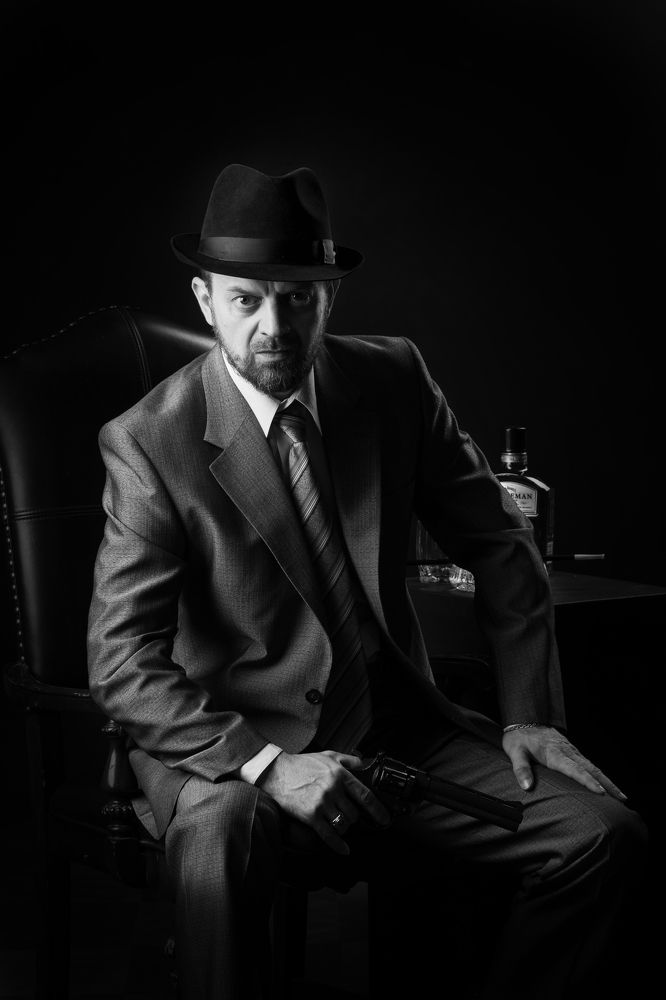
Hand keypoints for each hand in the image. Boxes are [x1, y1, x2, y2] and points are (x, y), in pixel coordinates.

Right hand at [257, 750, 391, 854]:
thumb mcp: (328, 755)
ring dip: (344, 828)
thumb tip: (364, 764)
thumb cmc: (302, 764)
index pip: (365, 795)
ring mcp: (322, 803)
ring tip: (339, 823)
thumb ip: (348, 760)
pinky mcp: (311, 816)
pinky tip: (344, 850)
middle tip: (348, 816)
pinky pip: (329, 836)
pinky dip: (338, 845)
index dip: (378, 810)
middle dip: (354, 818)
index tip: (385, 819)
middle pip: (354, 814)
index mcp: (340, 774)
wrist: (276, 771)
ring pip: (344, 825)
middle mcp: (333, 789)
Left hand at [502, 726, 627, 800]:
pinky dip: (600, 775)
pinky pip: (589, 764)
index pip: (575, 770)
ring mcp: (572, 751)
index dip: (588, 782)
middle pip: (592, 769)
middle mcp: (568, 752)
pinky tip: (606, 784)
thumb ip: (521, 768)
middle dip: (608, 784)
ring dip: (608, 781)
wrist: (525, 718)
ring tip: (621, 796)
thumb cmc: (519, 737)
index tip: (601, 793)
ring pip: (593, 767)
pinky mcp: (572, 751)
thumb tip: (527, 786)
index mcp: (555, 754)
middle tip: (623, 799)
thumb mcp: (515, 752)